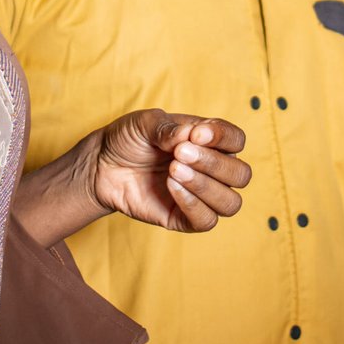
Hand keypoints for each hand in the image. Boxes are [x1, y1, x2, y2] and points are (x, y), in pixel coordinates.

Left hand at [93, 110, 250, 232]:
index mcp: (210, 142)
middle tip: (179, 154)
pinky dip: (193, 204)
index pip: (236, 140)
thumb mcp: (145, 122)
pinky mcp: (184, 218)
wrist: (102, 165)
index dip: (223, 137)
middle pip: (241, 175)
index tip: (195, 133)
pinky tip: (170, 187)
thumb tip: (190, 136)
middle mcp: (212, 170)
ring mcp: (201, 196)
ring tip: (173, 171)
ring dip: (205, 186)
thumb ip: (169, 127)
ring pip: (231, 203)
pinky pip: (207, 221)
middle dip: (214, 164)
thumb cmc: (129, 139)